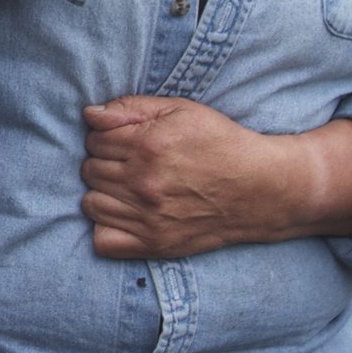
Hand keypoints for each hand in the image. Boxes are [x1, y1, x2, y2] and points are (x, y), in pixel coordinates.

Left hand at [81, 97, 283, 257]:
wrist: (262, 188)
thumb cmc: (220, 142)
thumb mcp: (180, 109)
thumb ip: (129, 108)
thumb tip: (89, 115)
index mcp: (147, 145)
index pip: (93, 140)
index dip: (106, 137)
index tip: (125, 141)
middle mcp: (144, 183)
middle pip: (89, 170)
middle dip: (104, 163)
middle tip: (130, 164)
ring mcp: (149, 217)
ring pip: (91, 203)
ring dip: (104, 193)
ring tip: (128, 188)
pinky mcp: (155, 244)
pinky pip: (102, 241)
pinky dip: (106, 228)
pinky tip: (125, 215)